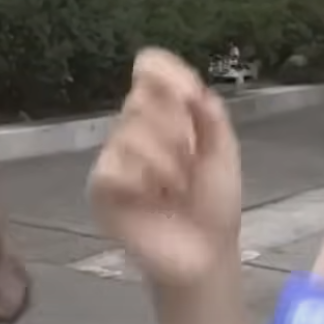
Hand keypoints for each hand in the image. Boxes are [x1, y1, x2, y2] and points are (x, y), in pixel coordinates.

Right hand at [87, 48, 242, 287]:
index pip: (151, 70)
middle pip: (142, 99)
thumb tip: (193, 89)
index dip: (166, 72)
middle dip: (176, 131)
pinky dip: (139, 179)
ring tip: (176, 188)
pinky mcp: (101, 188)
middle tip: (191, 163)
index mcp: (165, 112)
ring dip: (165, 162)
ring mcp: (115, 157)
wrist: (205, 253)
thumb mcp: (223, 154)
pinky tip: (153, 196)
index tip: (191, 93)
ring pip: (128, 132)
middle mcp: (134, 127)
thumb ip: (211, 118)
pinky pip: (112, 166)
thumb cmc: (213, 203)